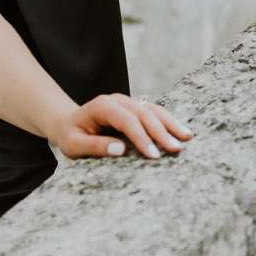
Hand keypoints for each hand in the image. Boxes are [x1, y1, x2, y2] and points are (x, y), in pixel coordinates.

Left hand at [50, 94, 194, 161]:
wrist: (68, 122)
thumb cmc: (70, 136)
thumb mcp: (73, 145)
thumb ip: (94, 146)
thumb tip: (120, 150)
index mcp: (101, 107)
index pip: (126, 120)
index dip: (141, 137)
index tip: (153, 155)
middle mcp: (117, 100)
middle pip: (144, 113)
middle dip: (161, 132)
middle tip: (176, 150)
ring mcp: (128, 102)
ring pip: (153, 109)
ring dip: (170, 124)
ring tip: (187, 138)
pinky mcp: (135, 108)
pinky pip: (154, 112)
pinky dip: (168, 121)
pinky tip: (181, 132)